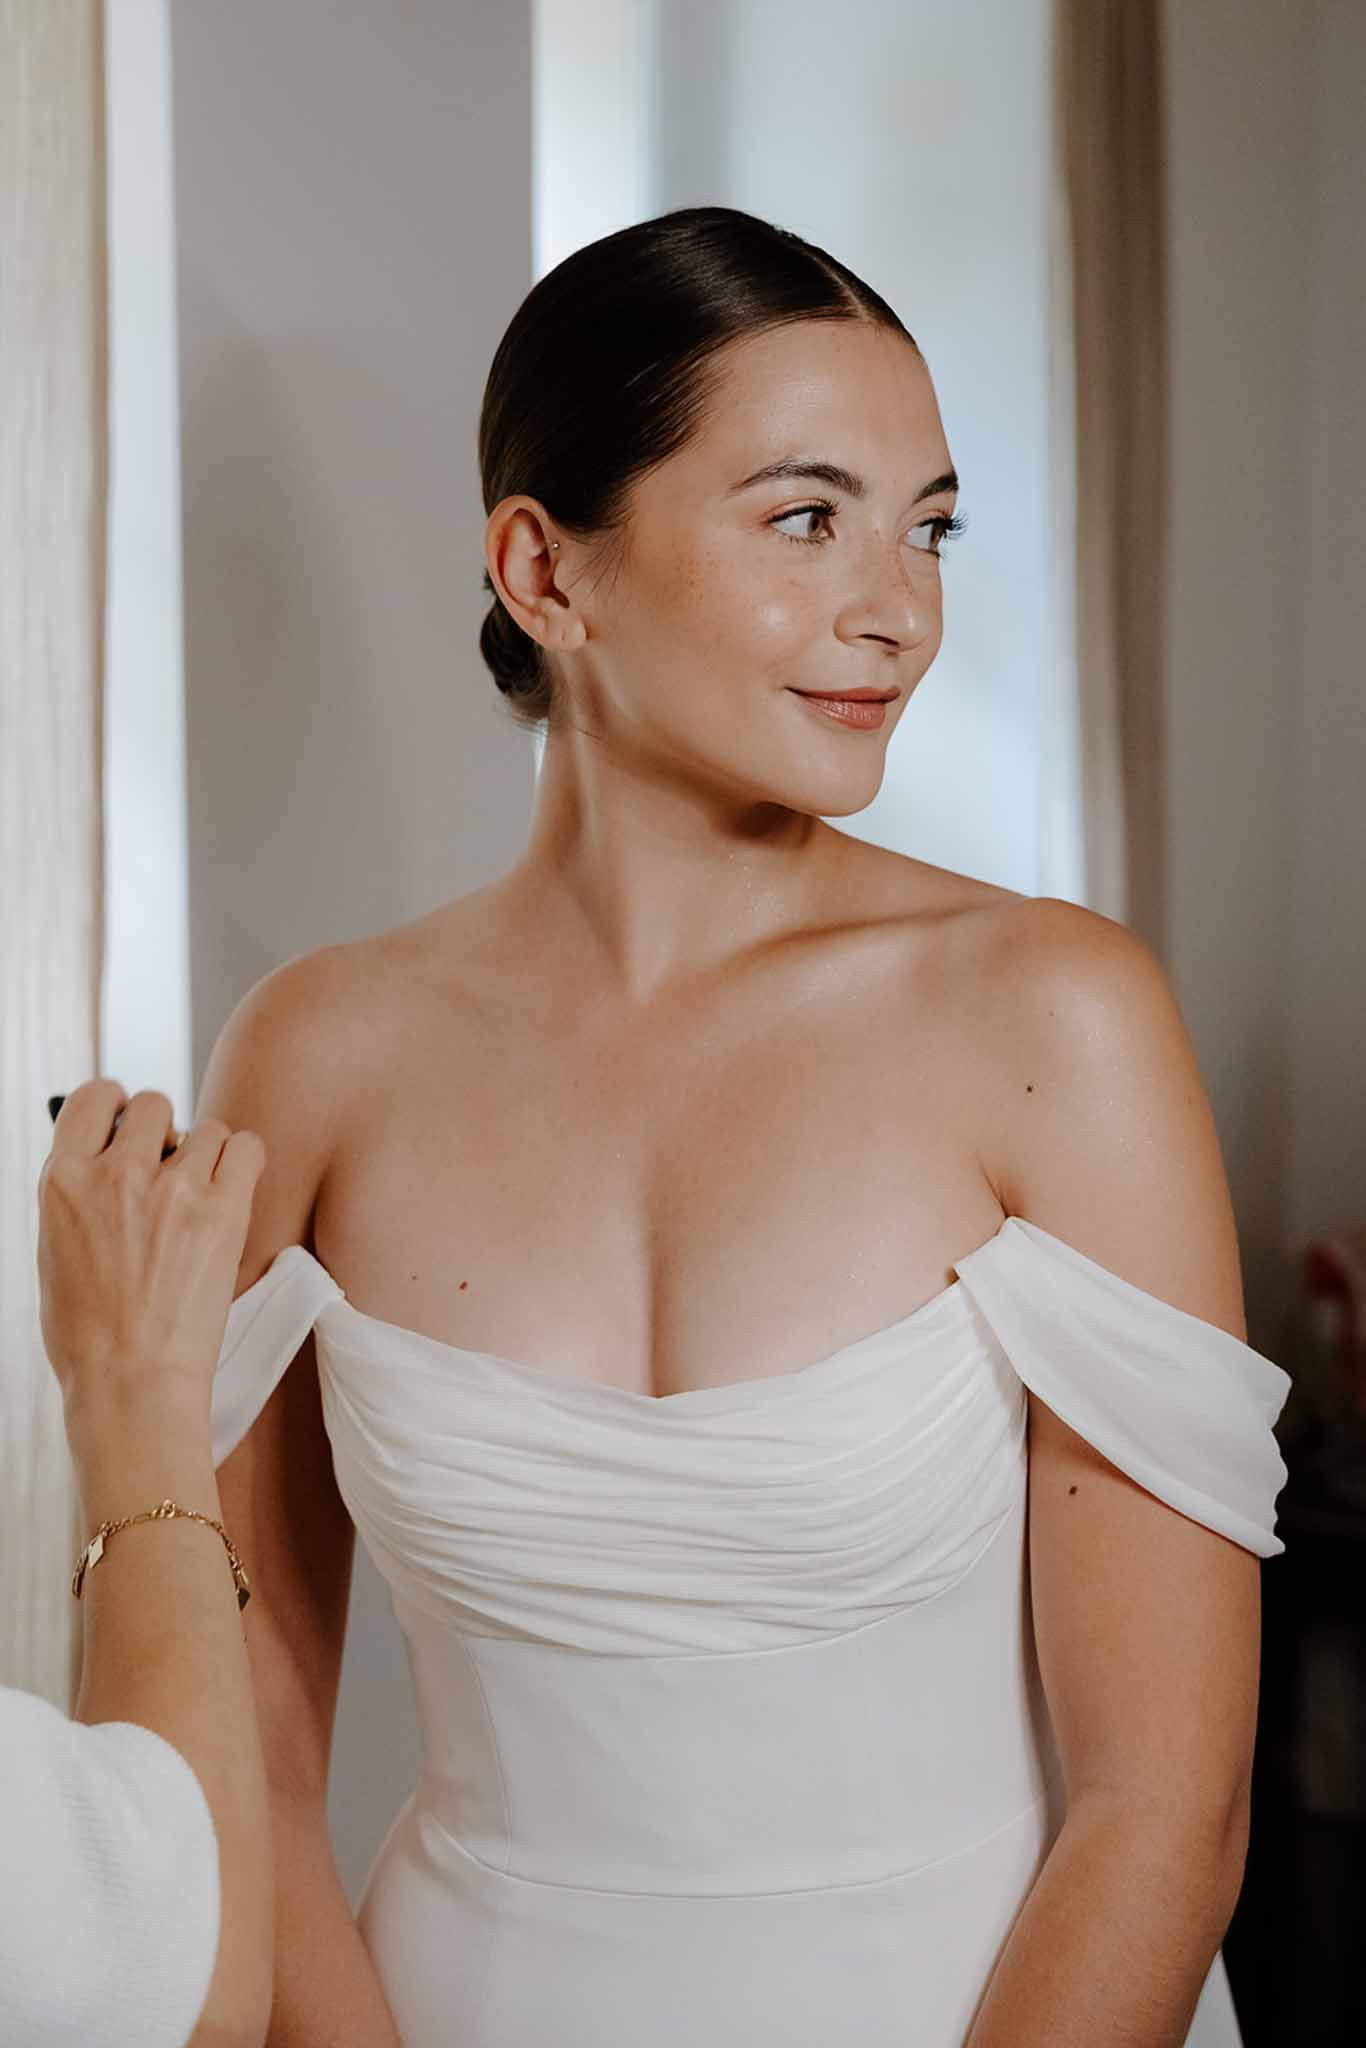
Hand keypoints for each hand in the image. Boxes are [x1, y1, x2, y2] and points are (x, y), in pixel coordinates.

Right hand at [37, 1080, 266, 1428]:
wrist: (132, 1383)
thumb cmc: (89, 1334)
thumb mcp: (56, 1251)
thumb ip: (82, 1196)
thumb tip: (112, 1160)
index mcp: (64, 1180)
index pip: (94, 1097)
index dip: (116, 1106)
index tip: (126, 1125)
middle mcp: (117, 1174)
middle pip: (154, 1105)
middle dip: (163, 1131)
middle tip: (167, 1171)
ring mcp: (174, 1189)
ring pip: (206, 1128)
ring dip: (205, 1154)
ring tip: (200, 1197)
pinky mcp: (224, 1210)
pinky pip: (247, 1146)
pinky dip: (243, 1160)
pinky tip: (233, 1189)